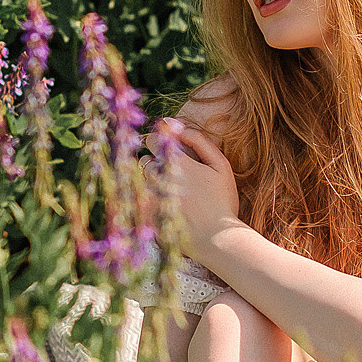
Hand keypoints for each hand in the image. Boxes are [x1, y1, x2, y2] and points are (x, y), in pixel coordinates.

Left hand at [147, 120, 240, 264]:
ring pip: (141, 181)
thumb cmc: (222, 200)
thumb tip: (172, 123)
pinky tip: (167, 209)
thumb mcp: (220, 165)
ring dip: (152, 183)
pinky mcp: (145, 215)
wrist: (217, 239)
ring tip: (172, 195)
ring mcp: (150, 198)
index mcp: (177, 162)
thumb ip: (199, 139)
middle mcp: (159, 178)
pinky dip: (149, 202)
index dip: (161, 144)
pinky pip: (139, 201)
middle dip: (156, 165)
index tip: (170, 152)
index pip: (153, 141)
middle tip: (175, 178)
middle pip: (145, 161)